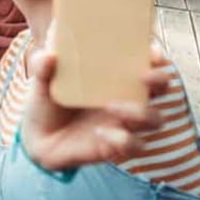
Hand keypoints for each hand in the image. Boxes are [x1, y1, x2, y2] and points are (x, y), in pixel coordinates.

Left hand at [20, 44, 172, 170]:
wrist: (37, 138)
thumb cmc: (47, 102)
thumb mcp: (41, 82)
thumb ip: (42, 66)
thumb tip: (49, 55)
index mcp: (113, 76)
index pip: (145, 61)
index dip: (155, 56)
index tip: (152, 53)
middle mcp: (126, 97)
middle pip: (161, 87)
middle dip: (160, 80)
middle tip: (144, 77)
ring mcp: (124, 122)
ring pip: (155, 118)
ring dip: (140, 112)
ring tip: (110, 106)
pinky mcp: (118, 146)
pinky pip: (135, 145)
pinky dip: (123, 140)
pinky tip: (100, 133)